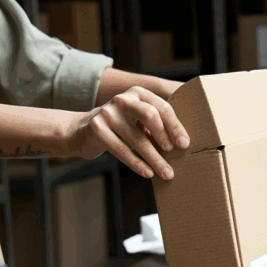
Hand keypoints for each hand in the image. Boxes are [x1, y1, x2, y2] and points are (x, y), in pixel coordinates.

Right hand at [64, 86, 189, 179]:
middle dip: (165, 136)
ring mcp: (108, 112)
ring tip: (166, 173)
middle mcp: (123, 99)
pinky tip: (148, 173)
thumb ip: (155, 126)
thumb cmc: (119, 129)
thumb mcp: (137, 122)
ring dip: (155, 158)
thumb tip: (181, 144)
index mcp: (138, 93)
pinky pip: (121, 150)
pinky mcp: (97, 128)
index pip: (162, 107)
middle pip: (151, 115)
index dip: (175, 126)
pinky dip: (137, 164)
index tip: (184, 144)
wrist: (81, 131)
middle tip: (175, 153)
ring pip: (137, 138)